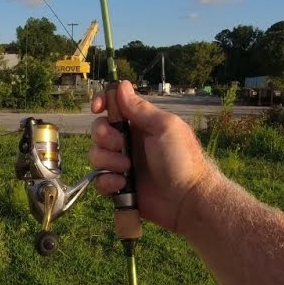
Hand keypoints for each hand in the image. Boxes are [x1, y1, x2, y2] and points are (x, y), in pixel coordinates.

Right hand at [89, 80, 215, 232]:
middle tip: (120, 145)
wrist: (187, 200)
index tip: (96, 108)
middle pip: (99, 130)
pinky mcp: (119, 186)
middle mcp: (129, 142)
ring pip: (96, 155)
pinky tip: (123, 184)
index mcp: (140, 124)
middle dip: (103, 136)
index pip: (114, 107)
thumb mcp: (164, 127)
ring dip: (107, 161)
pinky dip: (107, 181)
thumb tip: (122, 85)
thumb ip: (141, 109)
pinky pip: (100, 180)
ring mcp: (123, 164)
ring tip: (127, 169)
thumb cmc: (182, 160)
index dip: (101, 103)